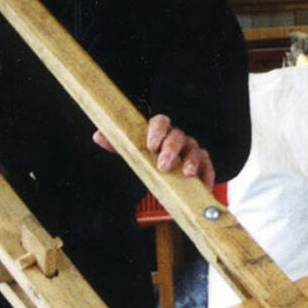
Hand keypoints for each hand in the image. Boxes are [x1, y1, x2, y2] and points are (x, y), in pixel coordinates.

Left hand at [93, 114, 215, 190]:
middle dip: (171, 150)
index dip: (157, 130)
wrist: (164, 174)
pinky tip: (203, 186)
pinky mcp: (202, 166)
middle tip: (163, 165)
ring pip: (195, 150)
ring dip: (191, 161)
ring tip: (186, 173)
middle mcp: (178, 138)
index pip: (161, 121)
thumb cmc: (148, 158)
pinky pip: (208, 168)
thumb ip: (117, 144)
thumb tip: (99, 136)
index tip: (151, 144)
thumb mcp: (131, 151)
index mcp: (160, 132)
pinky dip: (207, 176)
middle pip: (179, 136)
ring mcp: (192, 151)